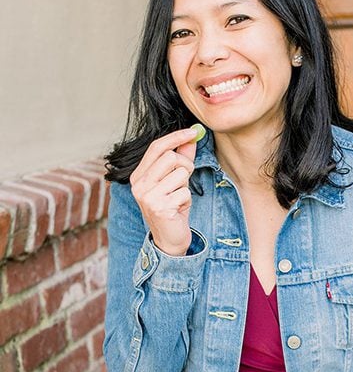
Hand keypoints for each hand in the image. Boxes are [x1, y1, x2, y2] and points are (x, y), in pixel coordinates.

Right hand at [130, 128, 198, 255]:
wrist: (169, 239)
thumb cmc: (172, 207)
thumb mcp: (175, 181)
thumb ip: (181, 159)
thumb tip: (191, 137)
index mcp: (139, 175)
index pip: (156, 147)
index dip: (176, 137)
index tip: (194, 131)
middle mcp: (139, 185)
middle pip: (171, 158)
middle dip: (186, 166)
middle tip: (184, 180)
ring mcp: (148, 196)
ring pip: (180, 174)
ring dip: (186, 185)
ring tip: (179, 197)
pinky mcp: (160, 208)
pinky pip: (185, 192)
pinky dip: (187, 199)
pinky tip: (179, 209)